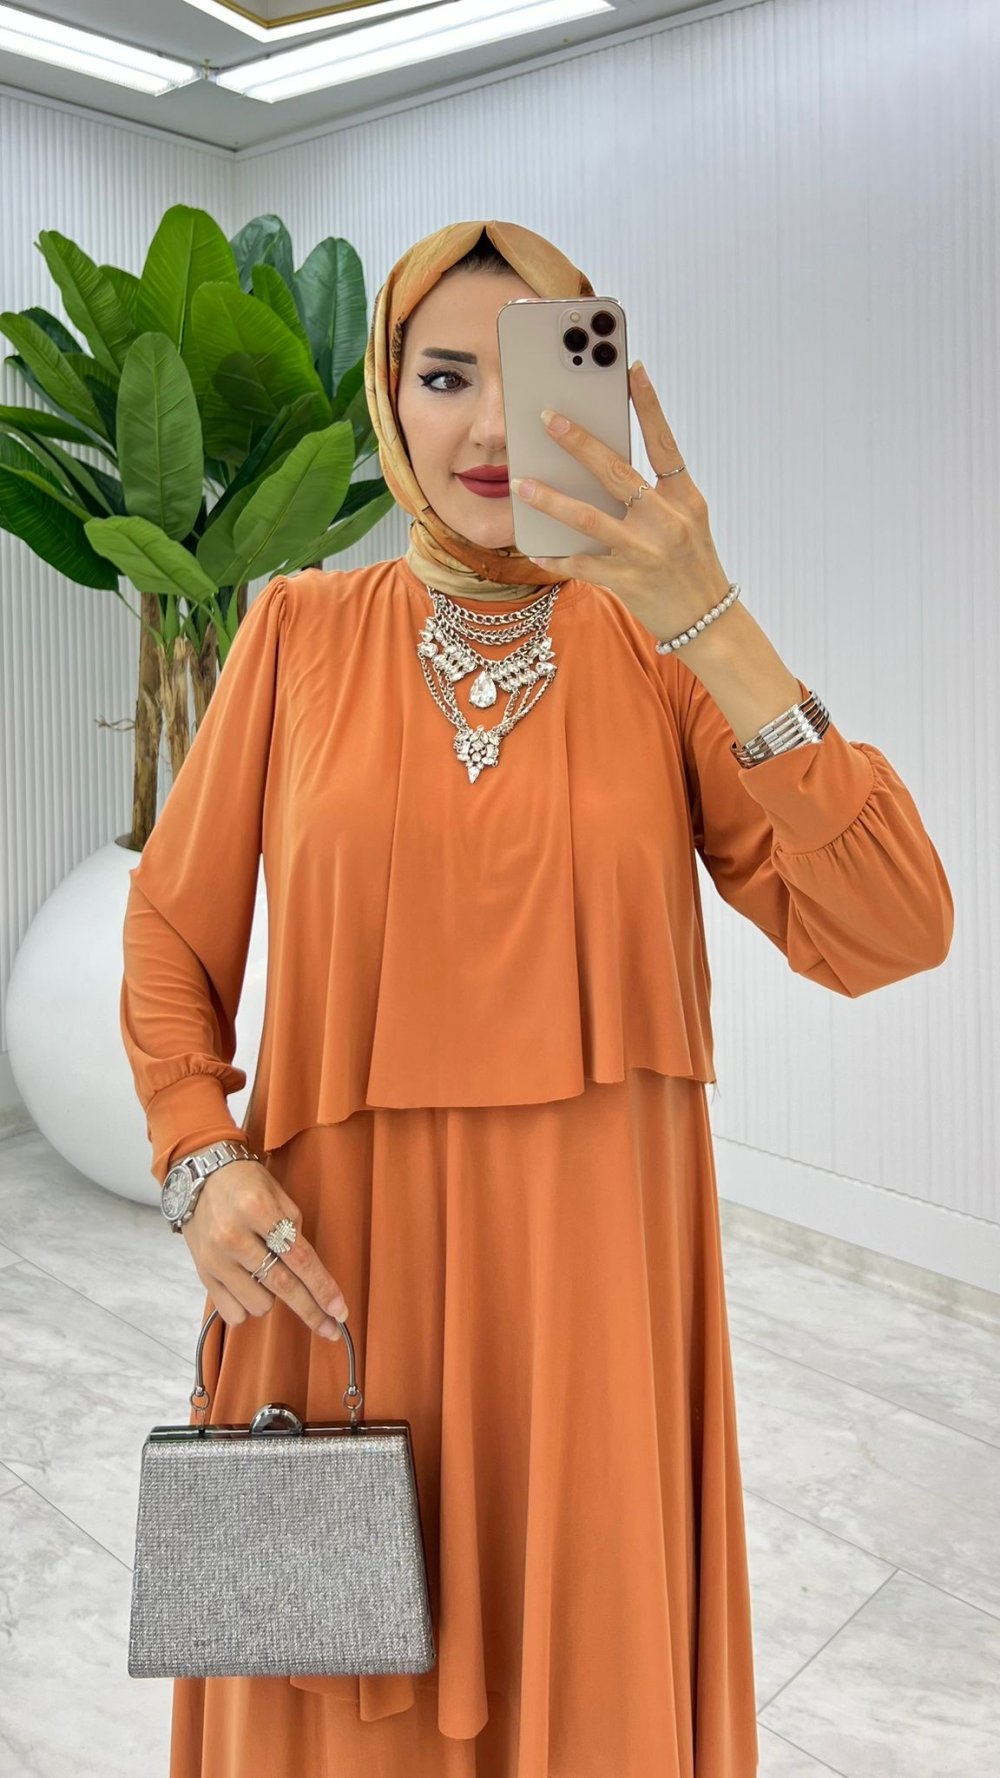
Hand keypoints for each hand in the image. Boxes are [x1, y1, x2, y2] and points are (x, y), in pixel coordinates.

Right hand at [182, 1159, 349, 1340]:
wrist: (199, 1177)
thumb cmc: (245, 1183)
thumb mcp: (278, 1194)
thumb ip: (294, 1231)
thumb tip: (310, 1275)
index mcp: (257, 1210)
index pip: (299, 1257)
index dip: (323, 1287)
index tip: (340, 1311)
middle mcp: (233, 1236)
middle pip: (283, 1285)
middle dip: (311, 1311)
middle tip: (331, 1330)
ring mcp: (215, 1259)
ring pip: (259, 1304)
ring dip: (273, 1297)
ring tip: (268, 1273)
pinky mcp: (203, 1275)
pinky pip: (234, 1313)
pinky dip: (248, 1306)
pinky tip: (249, 1285)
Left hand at [510, 361, 733, 646]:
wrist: (706, 621)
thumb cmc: (691, 564)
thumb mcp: (686, 519)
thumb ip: (655, 492)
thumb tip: (604, 463)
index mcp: (685, 498)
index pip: (664, 443)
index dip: (649, 406)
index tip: (631, 369)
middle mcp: (666, 521)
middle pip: (616, 472)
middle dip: (579, 442)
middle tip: (547, 417)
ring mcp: (645, 552)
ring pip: (588, 518)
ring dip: (551, 499)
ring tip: (522, 483)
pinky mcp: (626, 581)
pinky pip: (581, 565)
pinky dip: (556, 557)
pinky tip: (535, 549)